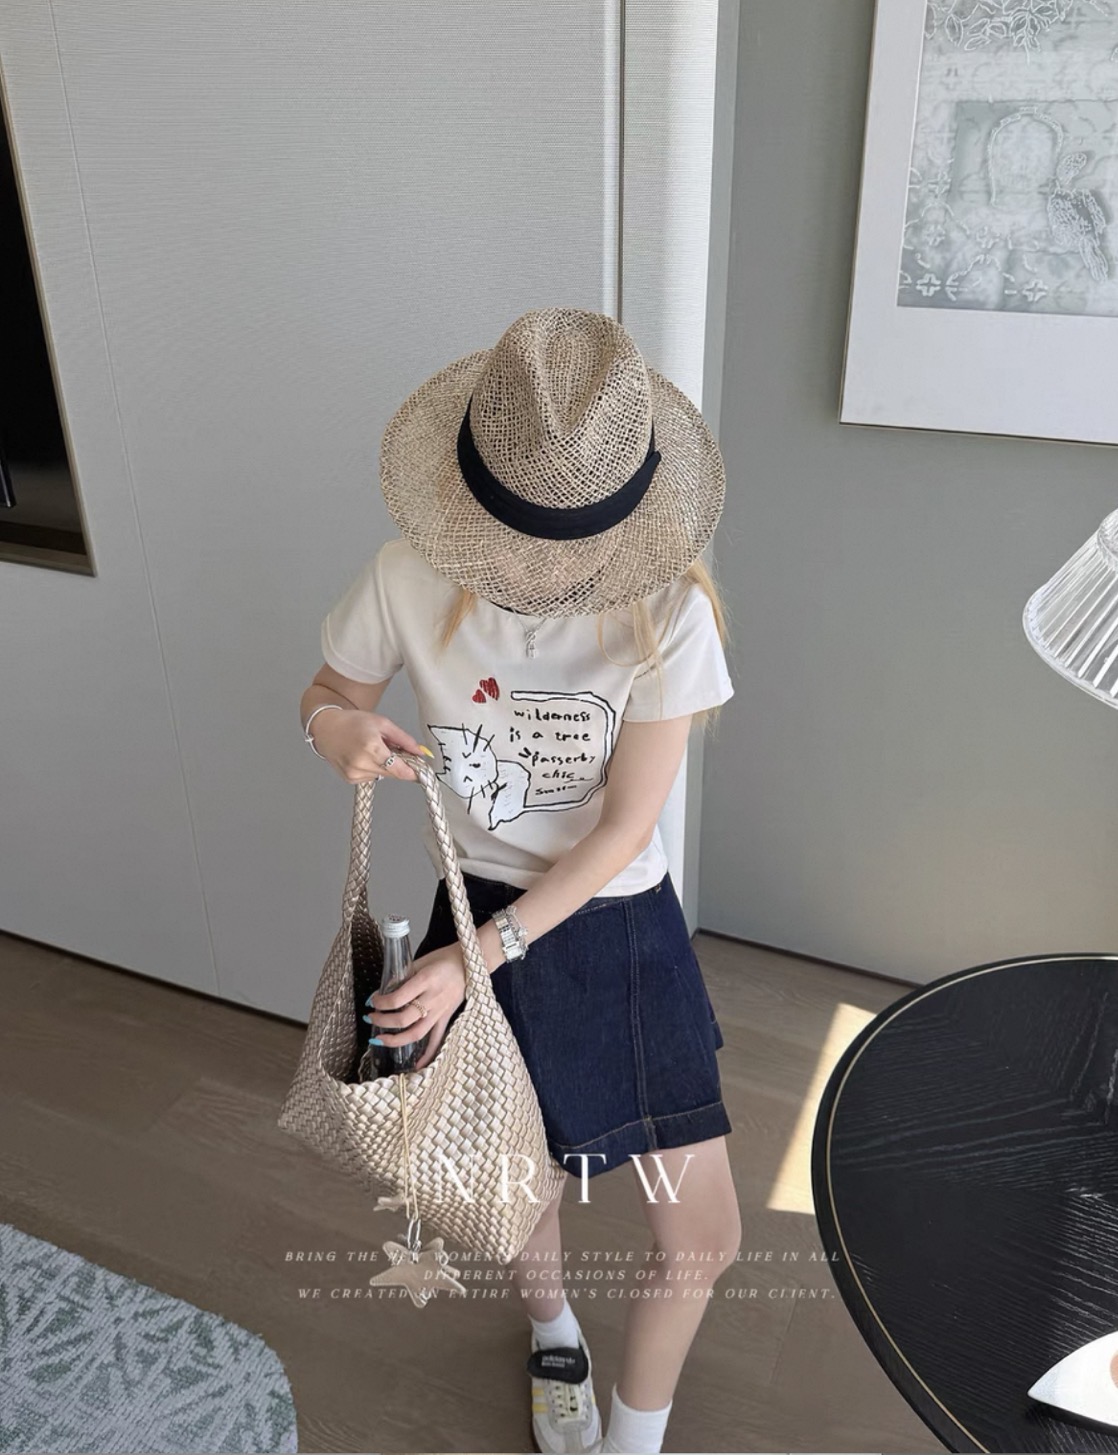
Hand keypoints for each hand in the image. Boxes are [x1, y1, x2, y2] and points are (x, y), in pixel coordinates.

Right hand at [310, 708, 427, 782]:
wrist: (327, 728)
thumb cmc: (353, 722)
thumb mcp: (382, 723)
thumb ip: (404, 739)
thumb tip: (420, 752)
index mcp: (371, 747)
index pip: (400, 770)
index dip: (413, 771)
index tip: (420, 770)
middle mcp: (361, 763)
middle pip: (393, 773)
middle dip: (398, 764)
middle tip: (392, 750)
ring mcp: (354, 773)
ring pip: (383, 776)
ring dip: (384, 766)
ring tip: (373, 750)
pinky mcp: (350, 779)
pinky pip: (371, 777)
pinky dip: (372, 769)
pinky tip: (363, 757)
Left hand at [368, 944, 467, 1070]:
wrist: (470, 963)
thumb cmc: (443, 959)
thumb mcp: (420, 961)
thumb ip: (402, 976)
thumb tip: (382, 992)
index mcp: (425, 981)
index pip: (398, 998)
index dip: (381, 1003)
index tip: (372, 1001)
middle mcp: (433, 999)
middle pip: (404, 1019)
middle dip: (383, 1021)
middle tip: (370, 1017)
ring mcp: (440, 1011)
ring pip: (417, 1033)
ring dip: (396, 1040)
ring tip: (379, 1039)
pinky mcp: (446, 1018)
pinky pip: (437, 1040)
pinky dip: (428, 1055)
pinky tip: (416, 1066)